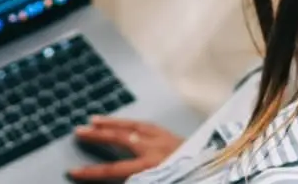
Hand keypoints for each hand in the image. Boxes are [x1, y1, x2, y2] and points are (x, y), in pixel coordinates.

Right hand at [66, 116, 182, 182]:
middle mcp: (156, 150)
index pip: (114, 170)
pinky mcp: (175, 136)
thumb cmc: (193, 177)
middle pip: (121, 139)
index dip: (92, 172)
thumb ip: (142, 180)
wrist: (224, 169)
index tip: (73, 170)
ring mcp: (166, 139)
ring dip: (113, 123)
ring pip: (134, 126)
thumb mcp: (166, 181)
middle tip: (78, 131)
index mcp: (152, 168)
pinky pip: (150, 126)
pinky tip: (128, 122)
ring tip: (94, 120)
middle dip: (98, 136)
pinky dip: (135, 122)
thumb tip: (124, 179)